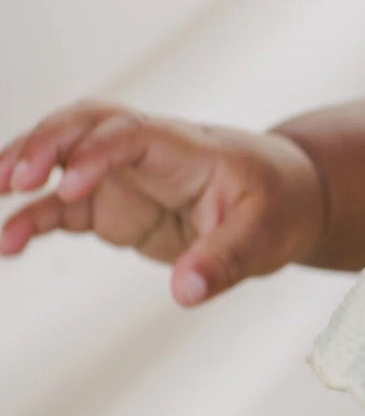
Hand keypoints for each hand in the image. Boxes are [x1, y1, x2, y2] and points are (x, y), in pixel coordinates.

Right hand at [0, 100, 326, 306]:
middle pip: (86, 122)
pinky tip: (6, 243)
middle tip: (12, 176)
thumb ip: (225, 261)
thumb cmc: (279, 203)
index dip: (99, 153)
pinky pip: (60, 207)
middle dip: (45, 141)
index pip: (134, 133)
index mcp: (188, 148)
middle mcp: (148, 152)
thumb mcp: (266, 234)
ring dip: (24, 165)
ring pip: (62, 154)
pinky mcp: (111, 206)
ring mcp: (125, 176)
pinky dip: (31, 219)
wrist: (286, 197)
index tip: (72, 186)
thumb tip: (186, 292)